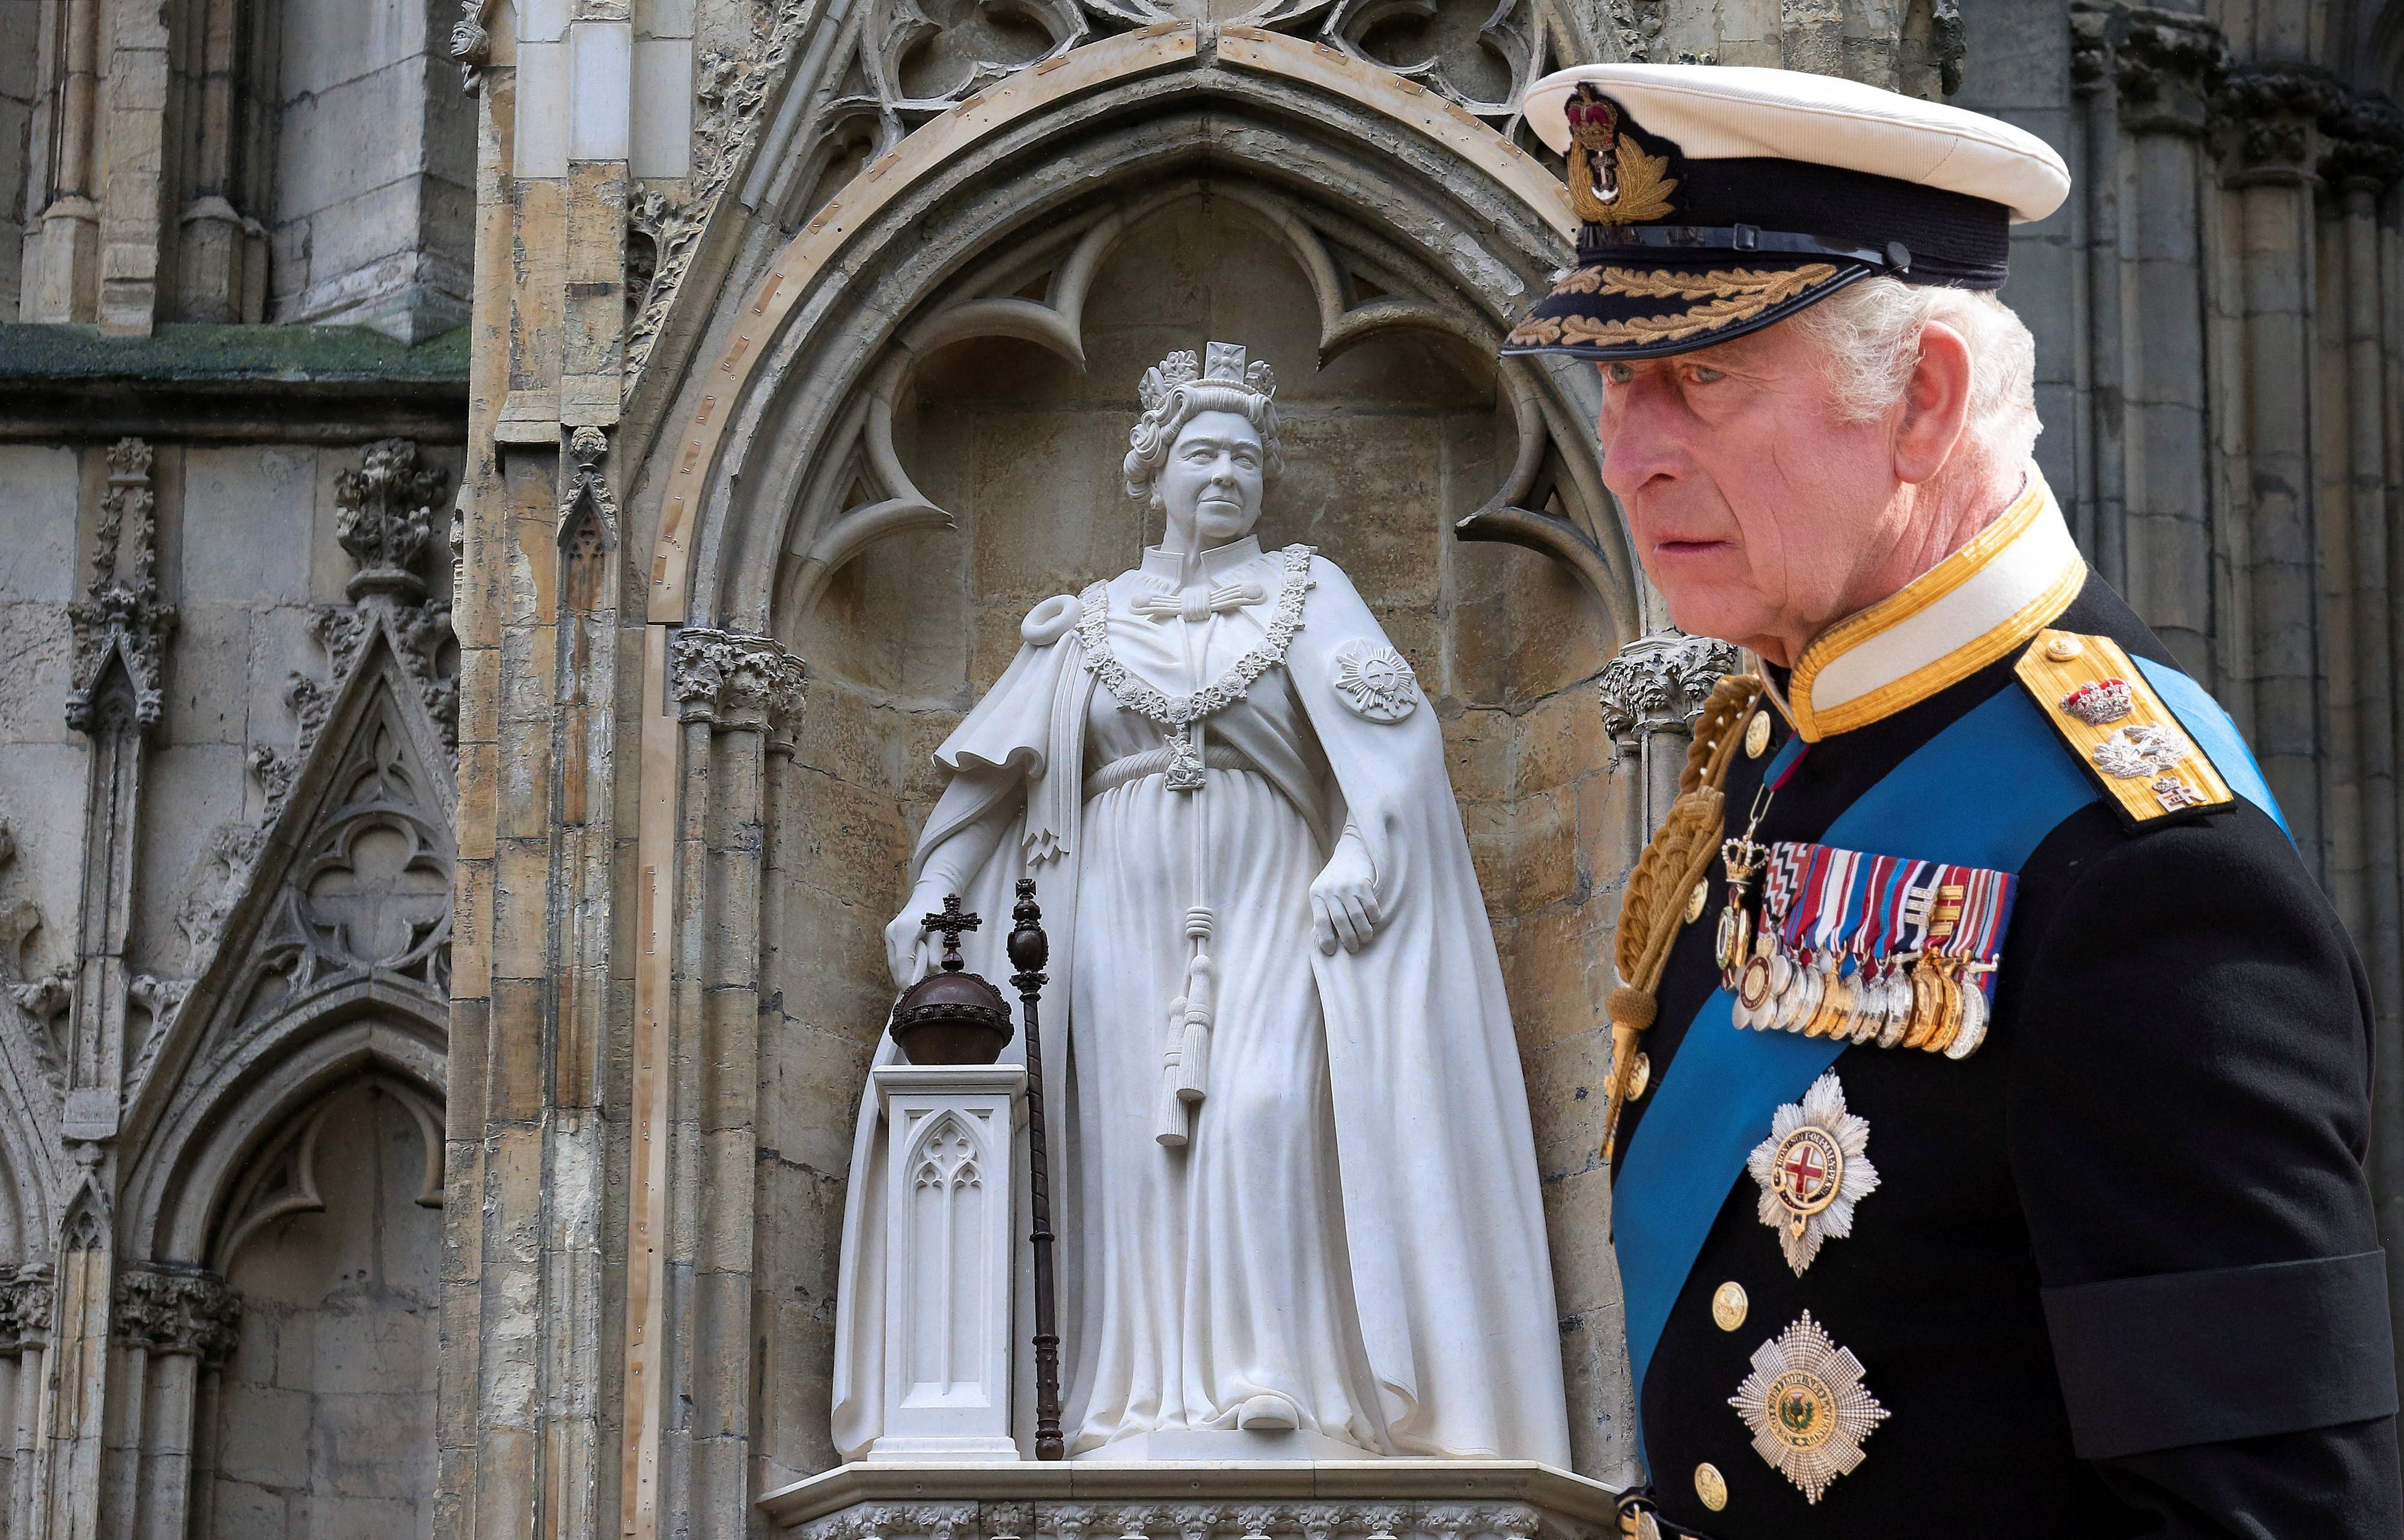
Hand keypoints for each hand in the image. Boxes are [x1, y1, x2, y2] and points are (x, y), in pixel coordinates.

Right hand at [885, 900, 935, 989]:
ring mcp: (889, 935)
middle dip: (907, 981)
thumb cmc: (939, 909)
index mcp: (904, 931)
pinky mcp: (891, 936)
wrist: (931, 891)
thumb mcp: (941, 932)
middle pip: (895, 967)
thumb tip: (935, 977)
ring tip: (921, 981)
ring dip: (905, 974)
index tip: (915, 995)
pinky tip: (916, 970)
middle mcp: (892, 934)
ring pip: (894, 964)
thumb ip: (936, 955)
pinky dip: (905, 966)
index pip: (903, 964)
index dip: (909, 982)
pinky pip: (896, 958)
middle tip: (921, 991)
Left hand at [1311, 839, 1380, 955]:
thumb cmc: (1335, 878)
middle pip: (1340, 921)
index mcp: (1316, 894)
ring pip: (1357, 916)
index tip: (1331, 952)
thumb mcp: (1323, 891)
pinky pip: (1370, 906)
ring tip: (1366, 937)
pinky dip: (1373, 917)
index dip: (1325, 938)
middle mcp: (1330, 890)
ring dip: (1363, 931)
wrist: (1350, 851)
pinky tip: (1373, 920)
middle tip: (1354, 948)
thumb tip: (1325, 939)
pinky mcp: (1362, 883)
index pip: (1320, 921)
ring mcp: (1347, 886)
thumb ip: (1323, 910)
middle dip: (1348, 939)